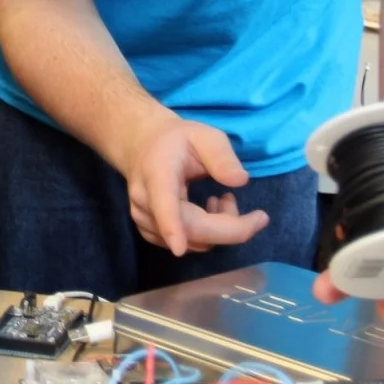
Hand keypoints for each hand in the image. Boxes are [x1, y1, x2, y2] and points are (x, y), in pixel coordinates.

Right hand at [116, 113, 268, 256]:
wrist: (143, 147)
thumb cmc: (178, 140)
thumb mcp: (204, 135)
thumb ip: (222, 156)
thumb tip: (241, 181)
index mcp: (157, 173)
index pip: (163, 202)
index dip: (171, 225)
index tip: (179, 247)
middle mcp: (145, 201)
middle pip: (191, 230)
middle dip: (230, 225)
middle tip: (238, 199)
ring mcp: (144, 220)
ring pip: (194, 241)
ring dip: (220, 227)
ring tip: (223, 198)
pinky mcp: (151, 233)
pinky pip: (188, 244)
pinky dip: (208, 233)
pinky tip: (208, 211)